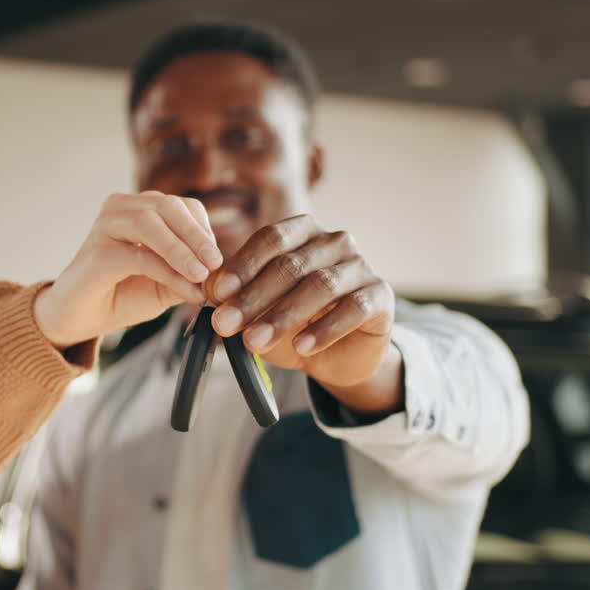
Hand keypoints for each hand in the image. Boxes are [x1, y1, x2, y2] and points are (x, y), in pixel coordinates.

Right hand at [35, 191, 221, 347]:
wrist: (79, 319)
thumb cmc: (120, 295)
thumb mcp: (165, 284)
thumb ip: (190, 274)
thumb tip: (221, 274)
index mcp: (139, 209)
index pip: (181, 206)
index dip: (203, 230)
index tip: (218, 259)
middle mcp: (120, 209)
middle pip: (168, 207)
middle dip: (197, 235)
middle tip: (216, 263)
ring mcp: (105, 226)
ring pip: (151, 223)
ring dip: (182, 249)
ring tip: (202, 274)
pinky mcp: (97, 252)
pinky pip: (139, 256)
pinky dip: (168, 272)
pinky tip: (186, 289)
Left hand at [204, 215, 396, 391]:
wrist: (336, 356)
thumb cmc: (293, 323)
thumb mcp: (258, 309)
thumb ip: (236, 296)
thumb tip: (207, 291)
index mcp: (303, 232)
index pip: (271, 239)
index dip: (242, 265)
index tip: (217, 293)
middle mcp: (335, 242)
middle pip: (291, 264)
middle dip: (254, 297)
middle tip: (226, 324)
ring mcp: (361, 266)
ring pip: (320, 286)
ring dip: (284, 316)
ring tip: (256, 341)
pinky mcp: (381, 296)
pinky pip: (353, 309)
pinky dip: (325, 330)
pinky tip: (303, 347)